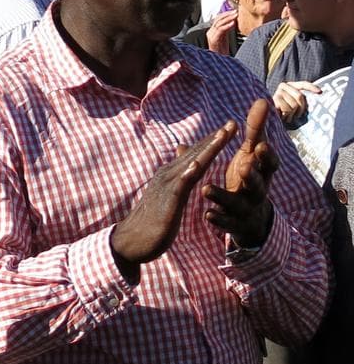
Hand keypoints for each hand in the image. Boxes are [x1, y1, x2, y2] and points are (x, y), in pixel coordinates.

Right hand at [110, 120, 235, 278]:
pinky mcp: (167, 201)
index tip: (229, 127)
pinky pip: (180, 185)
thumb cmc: (151, 219)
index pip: (195, 154)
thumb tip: (180, 155)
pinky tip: (199, 164)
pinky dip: (189, 172)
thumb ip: (176, 176)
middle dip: (214, 138)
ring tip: (222, 136)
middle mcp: (168, 176)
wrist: (131, 240)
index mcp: (171, 175)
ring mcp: (166, 187)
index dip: (212, 141)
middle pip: (195, 154)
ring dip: (207, 149)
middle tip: (232, 123)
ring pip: (191, 164)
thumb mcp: (166, 195)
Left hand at [204, 98, 277, 247]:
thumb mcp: (252, 155)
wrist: (252, 218)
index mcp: (261, 173)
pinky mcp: (234, 223)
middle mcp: (257, 191)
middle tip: (243, 165)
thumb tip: (261, 101)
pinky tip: (207, 214)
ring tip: (206, 189)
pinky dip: (219, 218)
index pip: (268, 164)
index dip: (266, 155)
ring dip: (222, 196)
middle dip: (252, 176)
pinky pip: (227, 222)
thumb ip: (254, 131)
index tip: (261, 145)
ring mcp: (246, 209)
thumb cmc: (249, 177)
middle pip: (258, 185)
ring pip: (237, 203)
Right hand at [205, 10, 237, 54]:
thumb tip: (233, 21)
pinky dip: (227, 26)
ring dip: (228, 18)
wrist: (219, 63)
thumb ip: (227, 29)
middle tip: (236, 11)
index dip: (225, 14)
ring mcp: (211, 36)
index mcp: (213, 32)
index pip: (218, 19)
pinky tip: (233, 23)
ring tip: (235, 15)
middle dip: (227, 14)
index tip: (234, 11)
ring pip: (219, 23)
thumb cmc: (222, 52)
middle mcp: (211, 32)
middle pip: (218, 19)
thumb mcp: (225, 38)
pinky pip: (220, 30)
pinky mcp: (214, 40)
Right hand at [272, 80, 319, 124]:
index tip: (320, 92)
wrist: (270, 117)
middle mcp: (283, 86)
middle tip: (298, 115)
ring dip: (293, 114)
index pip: (303, 84)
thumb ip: (302, 98)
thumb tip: (319, 95)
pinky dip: (287, 116)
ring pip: (294, 105)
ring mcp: (278, 93)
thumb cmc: (286, 111)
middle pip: (299, 96)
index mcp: (290, 85)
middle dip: (301, 108)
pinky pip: (287, 109)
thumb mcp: (295, 103)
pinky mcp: (274, 101)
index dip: (312, 87)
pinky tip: (283, 117)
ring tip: (289, 116)